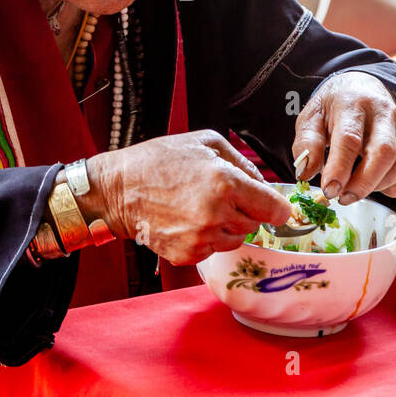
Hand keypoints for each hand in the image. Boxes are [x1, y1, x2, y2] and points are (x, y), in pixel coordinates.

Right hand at [81, 130, 291, 265]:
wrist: (118, 189)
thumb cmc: (158, 161)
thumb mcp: (204, 142)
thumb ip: (241, 160)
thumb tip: (263, 183)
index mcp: (226, 183)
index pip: (274, 209)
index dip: (277, 208)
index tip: (274, 207)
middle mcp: (216, 214)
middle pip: (255, 224)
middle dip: (245, 211)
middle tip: (221, 196)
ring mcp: (201, 238)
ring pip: (235, 239)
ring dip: (226, 226)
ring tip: (200, 206)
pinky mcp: (187, 255)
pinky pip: (213, 250)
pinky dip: (206, 238)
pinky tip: (187, 220)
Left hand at [292, 71, 395, 204]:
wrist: (359, 88)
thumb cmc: (332, 109)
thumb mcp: (310, 119)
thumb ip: (306, 144)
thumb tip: (305, 173)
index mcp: (352, 104)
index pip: (350, 138)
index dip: (340, 168)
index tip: (329, 190)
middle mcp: (382, 113)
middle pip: (384, 151)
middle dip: (364, 183)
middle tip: (343, 197)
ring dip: (382, 185)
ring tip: (358, 189)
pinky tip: (377, 186)